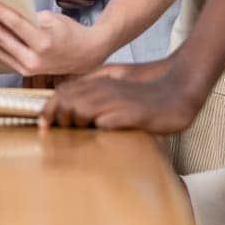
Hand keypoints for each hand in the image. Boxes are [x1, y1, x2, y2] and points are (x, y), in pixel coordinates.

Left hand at [0, 0, 103, 76]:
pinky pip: (0, 59)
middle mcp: (34, 59)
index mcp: (43, 42)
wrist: (86, 54)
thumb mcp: (52, 19)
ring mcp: (28, 69)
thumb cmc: (70, 32)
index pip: (15, 24)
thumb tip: (2, 14)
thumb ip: (27, 18)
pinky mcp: (24, 72)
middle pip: (0, 38)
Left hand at [39, 55, 206, 132]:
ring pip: (79, 110)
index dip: (49, 111)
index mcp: (98, 83)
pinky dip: (96, 132)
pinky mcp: (130, 115)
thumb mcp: (117, 84)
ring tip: (79, 139)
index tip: (44, 127)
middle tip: (61, 136)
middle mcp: (103, 90)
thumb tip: (72, 102)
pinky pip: (104, 123)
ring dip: (74, 126)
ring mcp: (116, 101)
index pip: (61, 94)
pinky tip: (98, 140)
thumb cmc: (147, 90)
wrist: (179, 89)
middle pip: (66, 102)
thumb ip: (95, 90)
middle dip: (58, 120)